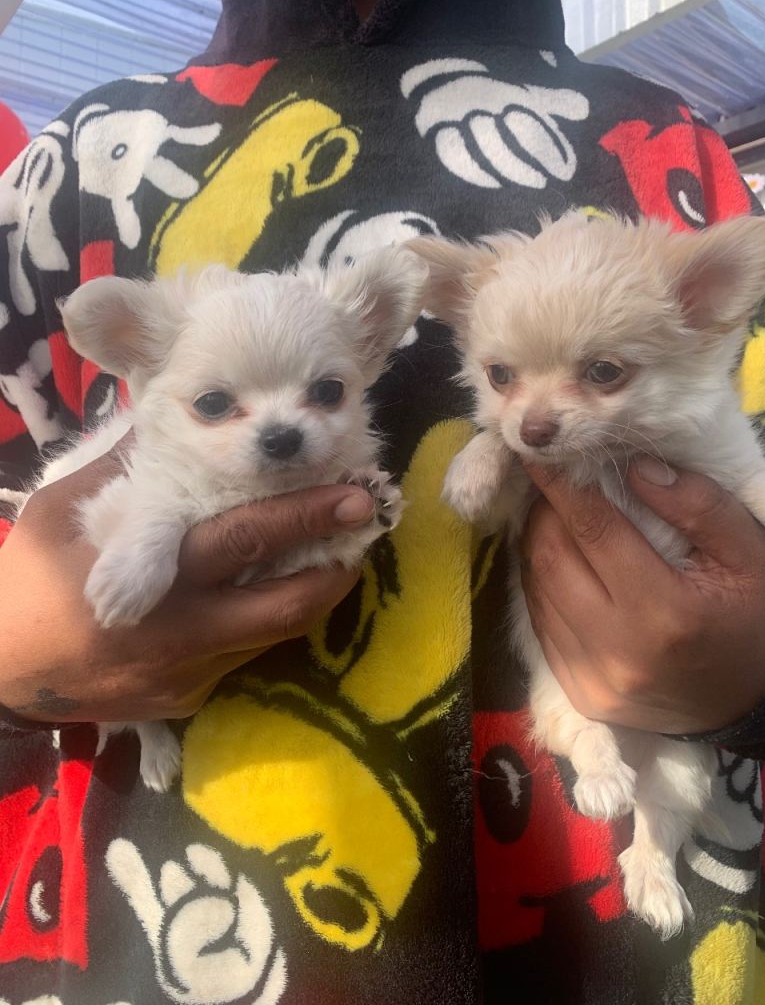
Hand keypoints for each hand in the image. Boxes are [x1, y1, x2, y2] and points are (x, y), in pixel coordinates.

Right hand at [0, 443, 372, 723]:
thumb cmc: (24, 585)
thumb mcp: (57, 514)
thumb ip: (121, 473)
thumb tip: (169, 427)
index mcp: (151, 580)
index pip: (244, 542)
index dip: (305, 518)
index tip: (356, 497)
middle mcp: (182, 635)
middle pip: (285, 607)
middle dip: (337, 568)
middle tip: (367, 530)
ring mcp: (189, 676)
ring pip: (275, 636)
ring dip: (311, 594)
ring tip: (334, 552)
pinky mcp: (189, 701)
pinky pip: (245, 655)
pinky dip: (267, 620)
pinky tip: (271, 590)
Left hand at [520, 458, 764, 733]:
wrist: (748, 706)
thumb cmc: (753, 620)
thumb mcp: (749, 556)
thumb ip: (699, 506)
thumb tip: (635, 467)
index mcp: (665, 612)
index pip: (593, 530)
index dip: (560, 486)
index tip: (539, 452)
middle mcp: (618, 651)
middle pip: (550, 558)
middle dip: (543, 511)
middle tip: (554, 484)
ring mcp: (592, 680)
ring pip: (536, 591)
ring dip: (537, 545)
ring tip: (554, 517)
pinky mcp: (579, 694)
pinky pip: (540, 625)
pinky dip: (541, 585)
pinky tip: (559, 563)